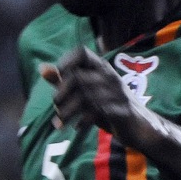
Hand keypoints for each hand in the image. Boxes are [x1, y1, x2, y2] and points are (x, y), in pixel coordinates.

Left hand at [40, 47, 154, 145]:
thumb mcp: (84, 92)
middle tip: (57, 107)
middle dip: (61, 94)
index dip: (65, 62)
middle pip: (77, 78)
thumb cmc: (107, 105)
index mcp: (101, 69)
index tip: (59, 77)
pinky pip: (98, 112)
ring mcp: (118, 93)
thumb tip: (42, 68)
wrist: (138, 126)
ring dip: (67, 111)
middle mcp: (110, 77)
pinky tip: (76, 127)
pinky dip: (83, 121)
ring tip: (60, 121)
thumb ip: (63, 81)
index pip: (82, 52)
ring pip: (85, 97)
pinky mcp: (123, 110)